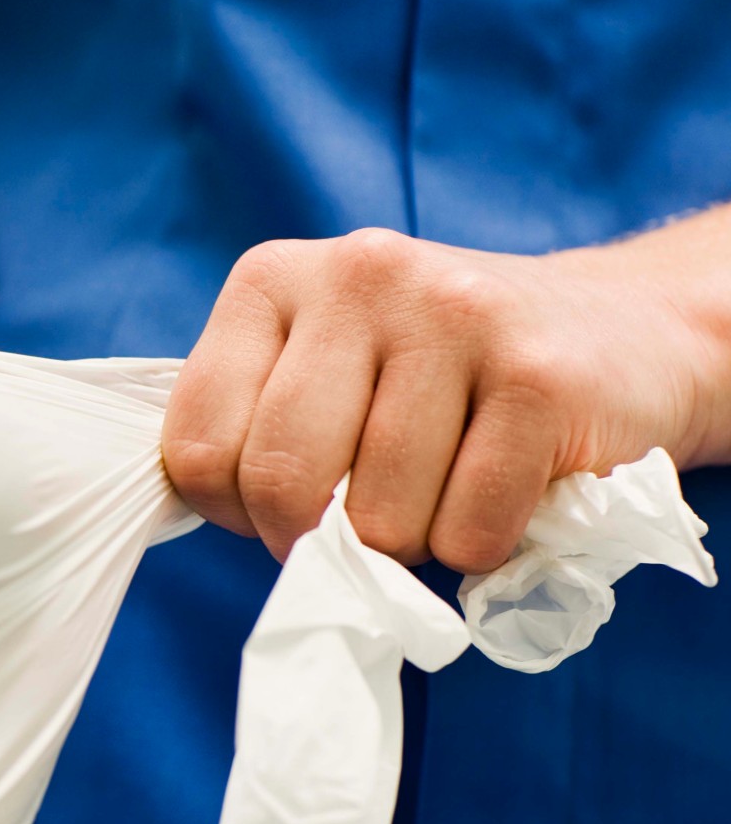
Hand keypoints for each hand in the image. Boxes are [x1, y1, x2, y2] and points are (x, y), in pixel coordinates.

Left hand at [162, 226, 730, 568]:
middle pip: (279, 485)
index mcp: (272, 279)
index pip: (198, 449)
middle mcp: (358, 276)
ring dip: (410, 545)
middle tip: (365, 527)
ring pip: (376, 520)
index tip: (287, 510)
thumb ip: (251, 433)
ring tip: (447, 488)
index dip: (237, 515)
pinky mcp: (540, 374)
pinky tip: (508, 486)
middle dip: (315, 544)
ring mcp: (452, 314)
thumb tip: (217, 525)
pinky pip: (467, 531)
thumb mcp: (321, 375)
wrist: (626, 334)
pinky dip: (481, 547)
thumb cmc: (440, 383)